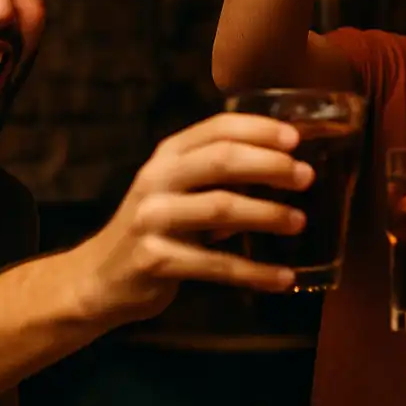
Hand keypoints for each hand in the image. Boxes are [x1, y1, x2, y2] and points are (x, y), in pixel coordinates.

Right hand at [74, 113, 311, 324]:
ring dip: (267, 215)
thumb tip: (288, 165)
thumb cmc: (156, 227)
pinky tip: (284, 277)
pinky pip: (216, 266)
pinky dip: (254, 272)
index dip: (260, 129)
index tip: (297, 138)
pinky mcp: (155, 260)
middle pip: (220, 160)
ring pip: (220, 208)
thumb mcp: (180, 190)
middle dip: (270, 165)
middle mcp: (157, 180)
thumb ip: (221, 175)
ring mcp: (152, 219)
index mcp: (168, 156)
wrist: (99, 277)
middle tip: (306, 176)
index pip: (218, 128)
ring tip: (300, 222)